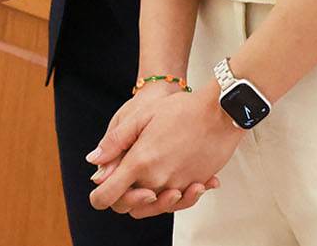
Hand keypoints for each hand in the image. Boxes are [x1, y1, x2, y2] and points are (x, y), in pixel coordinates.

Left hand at [90, 86, 242, 216]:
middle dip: (126, 199)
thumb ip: (115, 141)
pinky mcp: (196, 182)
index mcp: (140, 163)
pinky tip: (179, 177)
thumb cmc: (184, 109)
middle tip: (130, 181)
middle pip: (131, 207)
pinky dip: (177, 193)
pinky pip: (181, 198)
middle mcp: (158, 179)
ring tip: (154, 181)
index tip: (100, 192)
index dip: (99, 197)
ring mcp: (178, 184)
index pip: (109, 196)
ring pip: (157, 206)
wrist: (222, 111)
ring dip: (152, 200)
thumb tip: (95, 159)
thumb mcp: (142, 116)